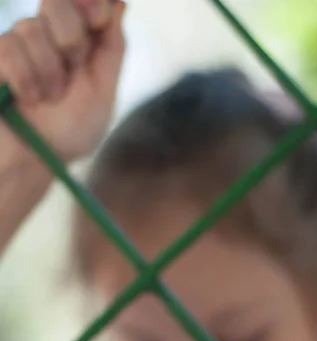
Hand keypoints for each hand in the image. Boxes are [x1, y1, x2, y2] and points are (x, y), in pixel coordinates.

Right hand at [0, 0, 125, 163]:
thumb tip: (119, 4)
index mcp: (75, 42)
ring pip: (32, 28)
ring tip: (48, 100)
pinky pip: (9, 48)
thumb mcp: (103, 94)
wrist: (35, 162)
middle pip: (57, 2)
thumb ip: (111, 49)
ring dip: (49, 72)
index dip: (90, 3)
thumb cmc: (69, 133)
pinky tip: (28, 100)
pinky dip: (25, 79)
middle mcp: (44, 37)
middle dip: (71, 38)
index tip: (99, 17)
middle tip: (73, 72)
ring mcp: (16, 46)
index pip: (80, 2)